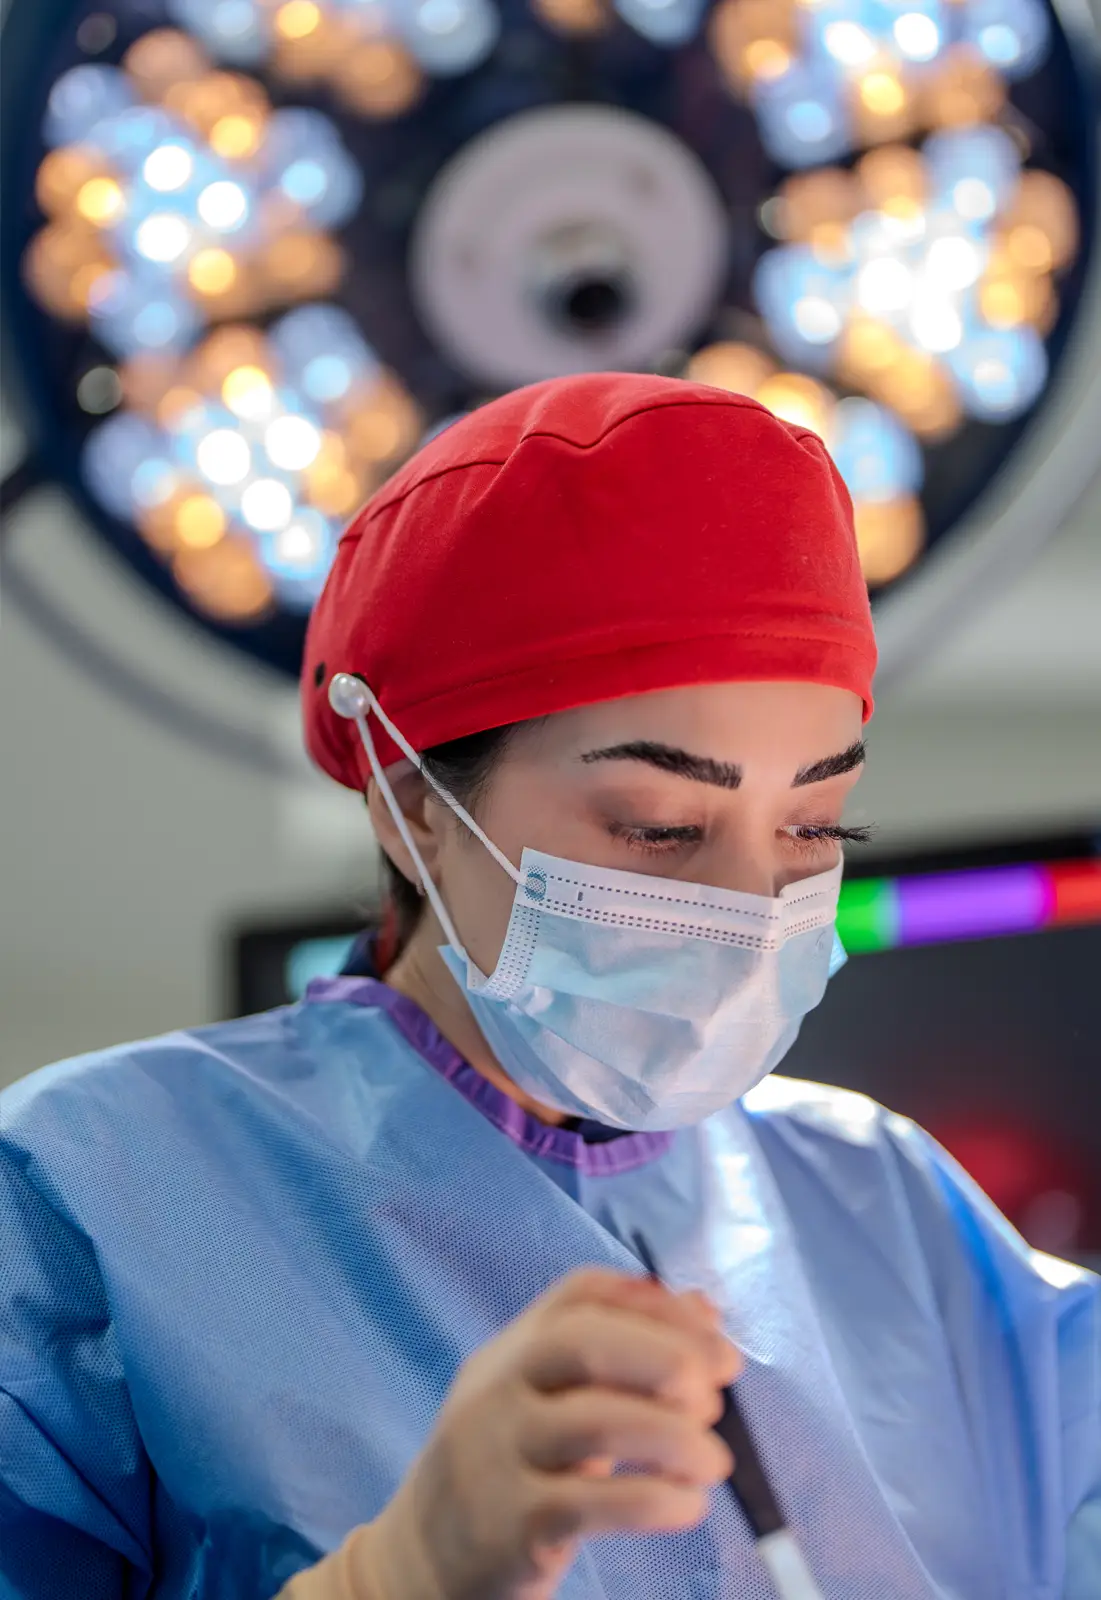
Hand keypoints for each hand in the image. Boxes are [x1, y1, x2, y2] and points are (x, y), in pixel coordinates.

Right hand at [353, 1266, 741, 1599]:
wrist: (422, 1558)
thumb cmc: (507, 1466)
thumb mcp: (548, 1399)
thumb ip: (618, 1355)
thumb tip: (705, 1312)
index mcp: (512, 1347)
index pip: (581, 1293)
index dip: (658, 1306)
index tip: (716, 1339)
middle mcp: (498, 1388)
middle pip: (583, 1342)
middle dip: (665, 1357)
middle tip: (714, 1397)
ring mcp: (497, 1455)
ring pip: (596, 1422)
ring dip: (675, 1437)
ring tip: (714, 1462)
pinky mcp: (509, 1526)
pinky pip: (593, 1504)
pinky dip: (656, 1500)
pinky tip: (688, 1505)